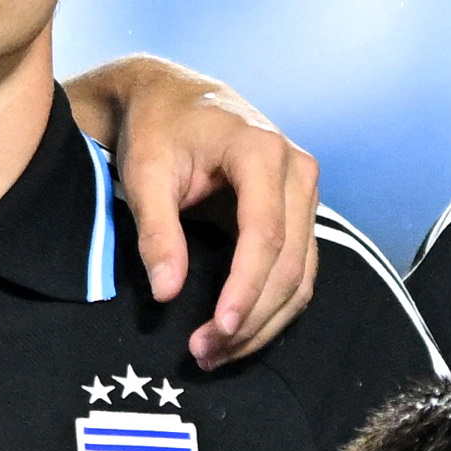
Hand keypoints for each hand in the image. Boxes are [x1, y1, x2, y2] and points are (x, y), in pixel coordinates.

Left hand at [63, 56, 318, 365]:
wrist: (172, 97)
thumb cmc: (157, 127)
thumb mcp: (145, 172)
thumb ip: (156, 230)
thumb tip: (167, 293)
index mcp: (262, 151)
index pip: (265, 235)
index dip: (246, 288)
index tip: (220, 328)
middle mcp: (298, 171)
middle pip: (290, 263)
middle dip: (251, 317)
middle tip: (206, 353)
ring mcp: (305, 193)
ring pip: (301, 276)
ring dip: (264, 323)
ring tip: (216, 352)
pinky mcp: (299, 213)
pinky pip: (297, 271)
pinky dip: (270, 308)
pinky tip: (235, 332)